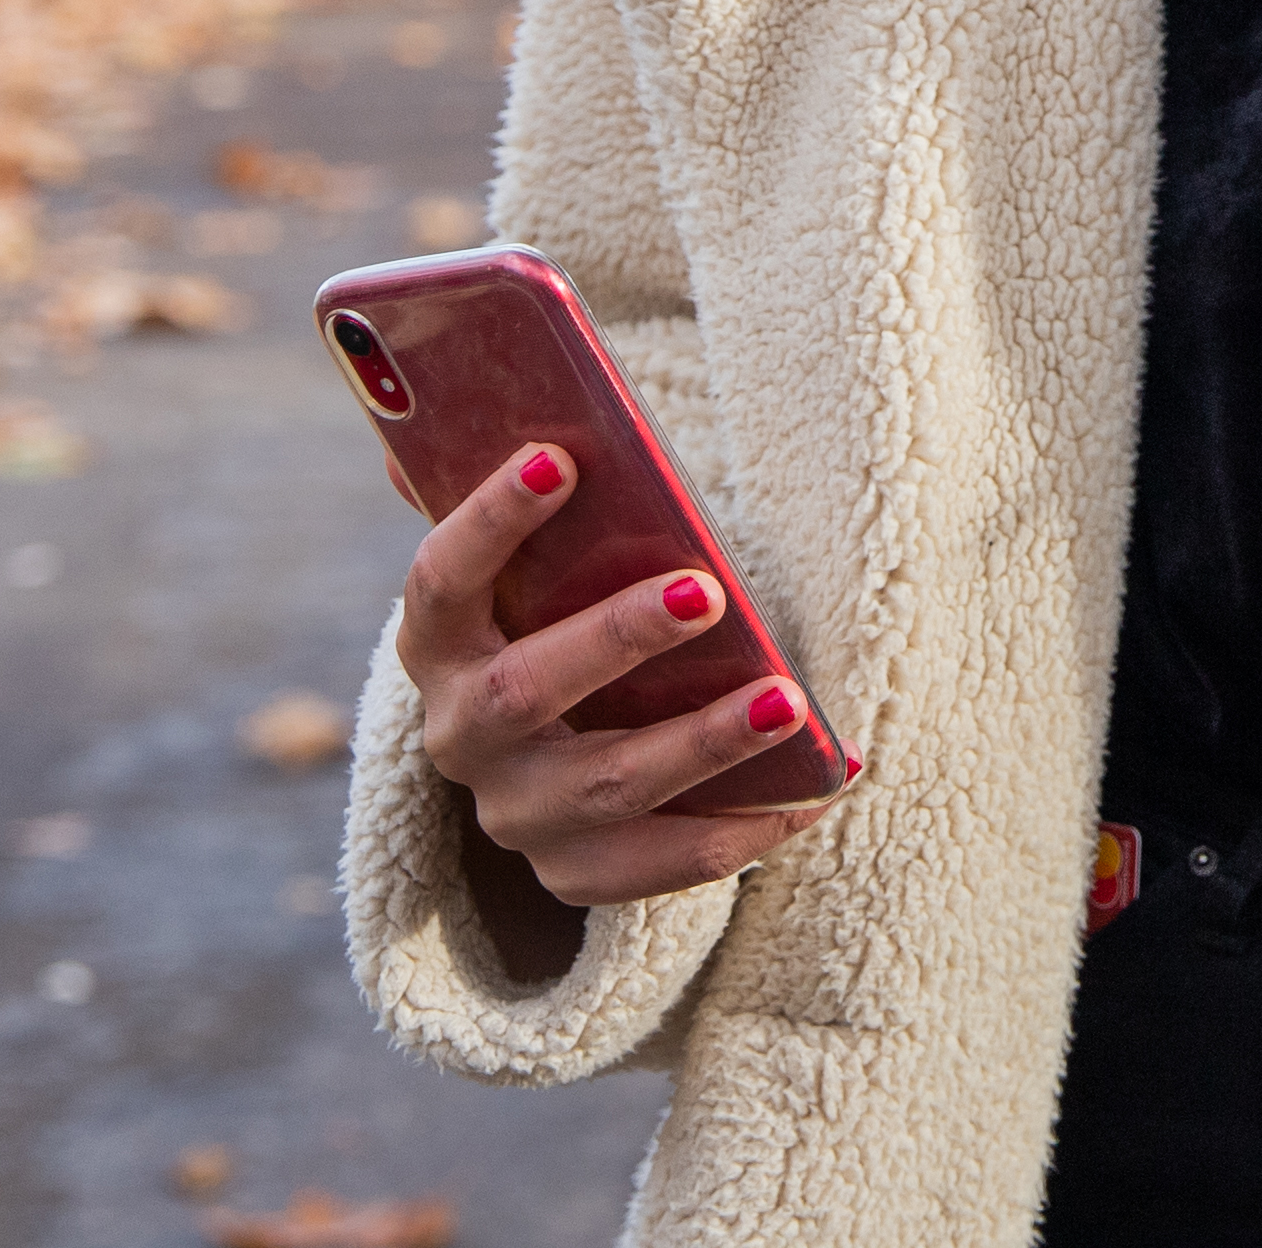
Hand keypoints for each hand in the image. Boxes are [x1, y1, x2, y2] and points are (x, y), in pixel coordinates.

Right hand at [394, 445, 845, 915]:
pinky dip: (751, 823)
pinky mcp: (577, 873)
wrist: (538, 758)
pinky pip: (668, 862)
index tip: (558, 457)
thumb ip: (502, 495)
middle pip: (528, 692)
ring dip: (705, 742)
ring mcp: (518, 815)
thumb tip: (492, 389)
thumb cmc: (550, 615)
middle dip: (617, 638)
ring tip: (791, 701)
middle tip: (707, 590)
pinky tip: (825, 777)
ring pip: (611, 786)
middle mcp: (461, 737)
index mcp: (436, 645)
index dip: (488, 522)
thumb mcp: (521, 563)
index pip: (439, 580)